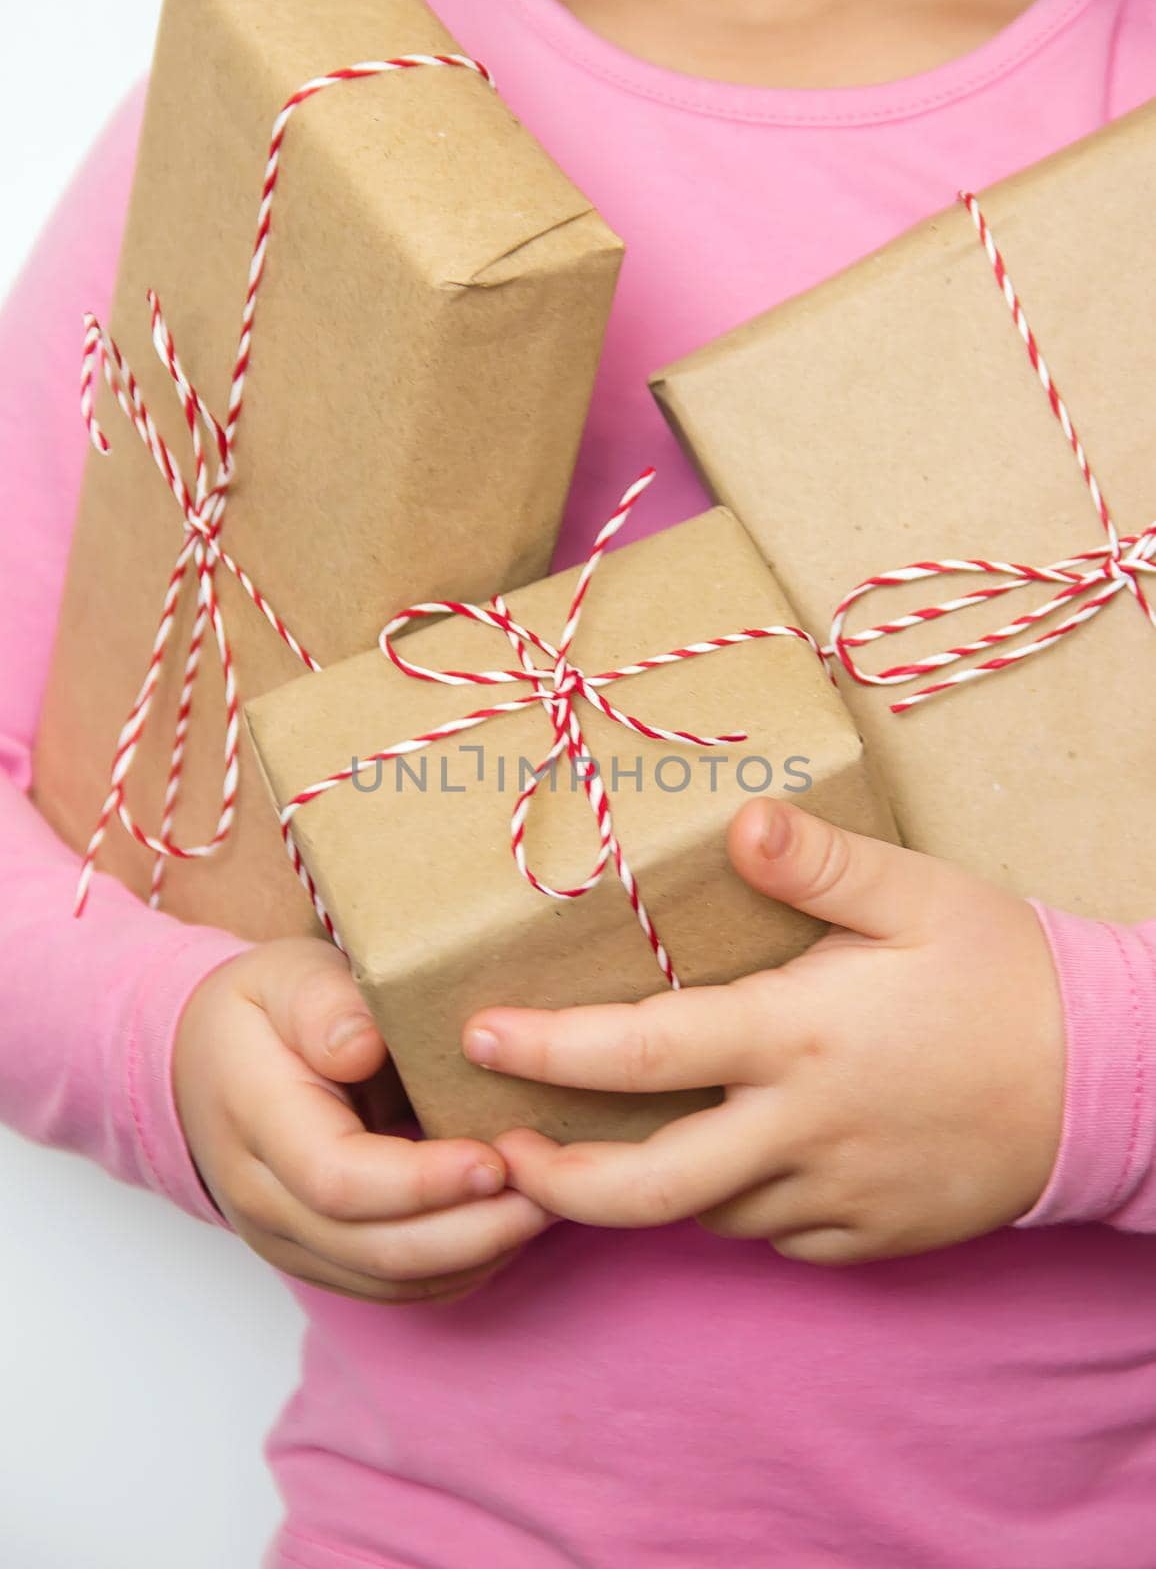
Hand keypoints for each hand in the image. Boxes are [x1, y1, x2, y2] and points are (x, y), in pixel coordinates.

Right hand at [175, 940, 550, 1302]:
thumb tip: (362, 1046)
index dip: (424, 1181)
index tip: (496, 1157)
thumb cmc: (264, 1010)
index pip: (339, 1179)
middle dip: (473, 1230)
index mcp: (256, 1120)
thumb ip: (323, 1003)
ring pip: (390, 1280)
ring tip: (546, 1202)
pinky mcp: (319, 1257)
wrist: (202, 1064)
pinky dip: (460, 1266)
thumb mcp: (286, 975)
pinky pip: (395, 1285)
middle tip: (548, 1187)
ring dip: (477, 1253)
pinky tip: (509, 1223)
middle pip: (375, 1250)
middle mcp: (264, 1199)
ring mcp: (289, 1240)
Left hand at [462, 800, 1064, 1265]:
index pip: (643, 1054)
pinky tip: (729, 1168)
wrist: (1114, 1080)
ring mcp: (836, 1197)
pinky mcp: (871, 1237)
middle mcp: (801, 1130)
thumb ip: (818, 862)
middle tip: (499, 1153)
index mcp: (798, 1036)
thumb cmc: (1006, 974)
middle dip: (556, 1180)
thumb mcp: (919, 894)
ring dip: (645, 1190)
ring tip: (602, 1151)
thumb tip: (739, 821)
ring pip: (706, 1216)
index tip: (476, 1041)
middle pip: (647, 1186)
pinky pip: (775, 1240)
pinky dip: (733, 1211)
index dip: (546, 1052)